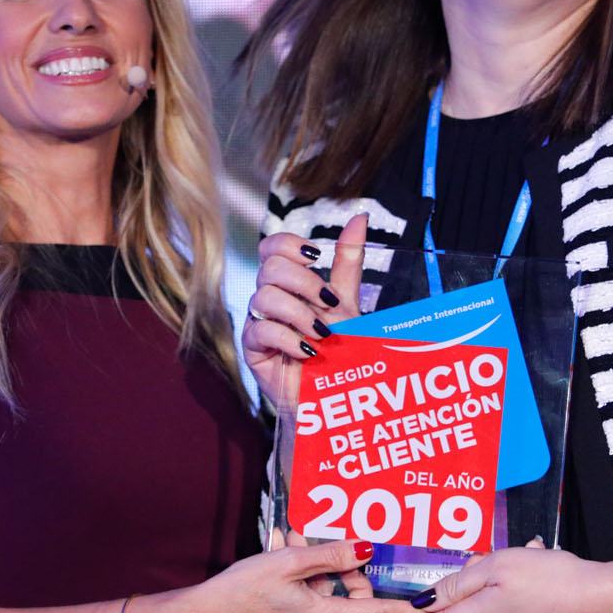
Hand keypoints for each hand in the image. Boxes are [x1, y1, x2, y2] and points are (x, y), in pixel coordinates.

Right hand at [187, 536, 415, 612]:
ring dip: (322, 567)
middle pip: (356, 601)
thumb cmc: (242, 591)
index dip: (404, 610)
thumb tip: (366, 550)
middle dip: (350, 571)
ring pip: (333, 595)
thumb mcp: (289, 563)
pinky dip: (307, 575)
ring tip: (297, 541)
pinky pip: (313, 597)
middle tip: (331, 546)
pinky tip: (288, 549)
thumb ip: (330, 556)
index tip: (428, 608)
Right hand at [242, 213, 366, 411]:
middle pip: (270, 267)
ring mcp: (258, 323)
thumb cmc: (338, 349)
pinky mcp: (253, 350)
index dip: (289, 244)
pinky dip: (289, 338)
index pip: (272, 247)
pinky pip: (261, 330)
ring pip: (264, 297)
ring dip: (300, 313)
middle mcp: (268, 298)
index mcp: (287, 282)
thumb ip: (348, 261)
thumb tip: (359, 217)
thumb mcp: (347, 301)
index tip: (316, 257)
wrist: (334, 394)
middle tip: (328, 305)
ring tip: (322, 334)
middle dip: (305, 283)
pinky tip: (309, 350)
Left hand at [359, 543, 612, 612]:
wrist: (608, 604)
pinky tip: (546, 586)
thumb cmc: (554, 578)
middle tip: (510, 564)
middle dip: (476, 591)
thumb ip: (459, 583)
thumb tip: (427, 603)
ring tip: (536, 569)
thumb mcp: (500, 565)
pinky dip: (522, 604)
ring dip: (502, 595)